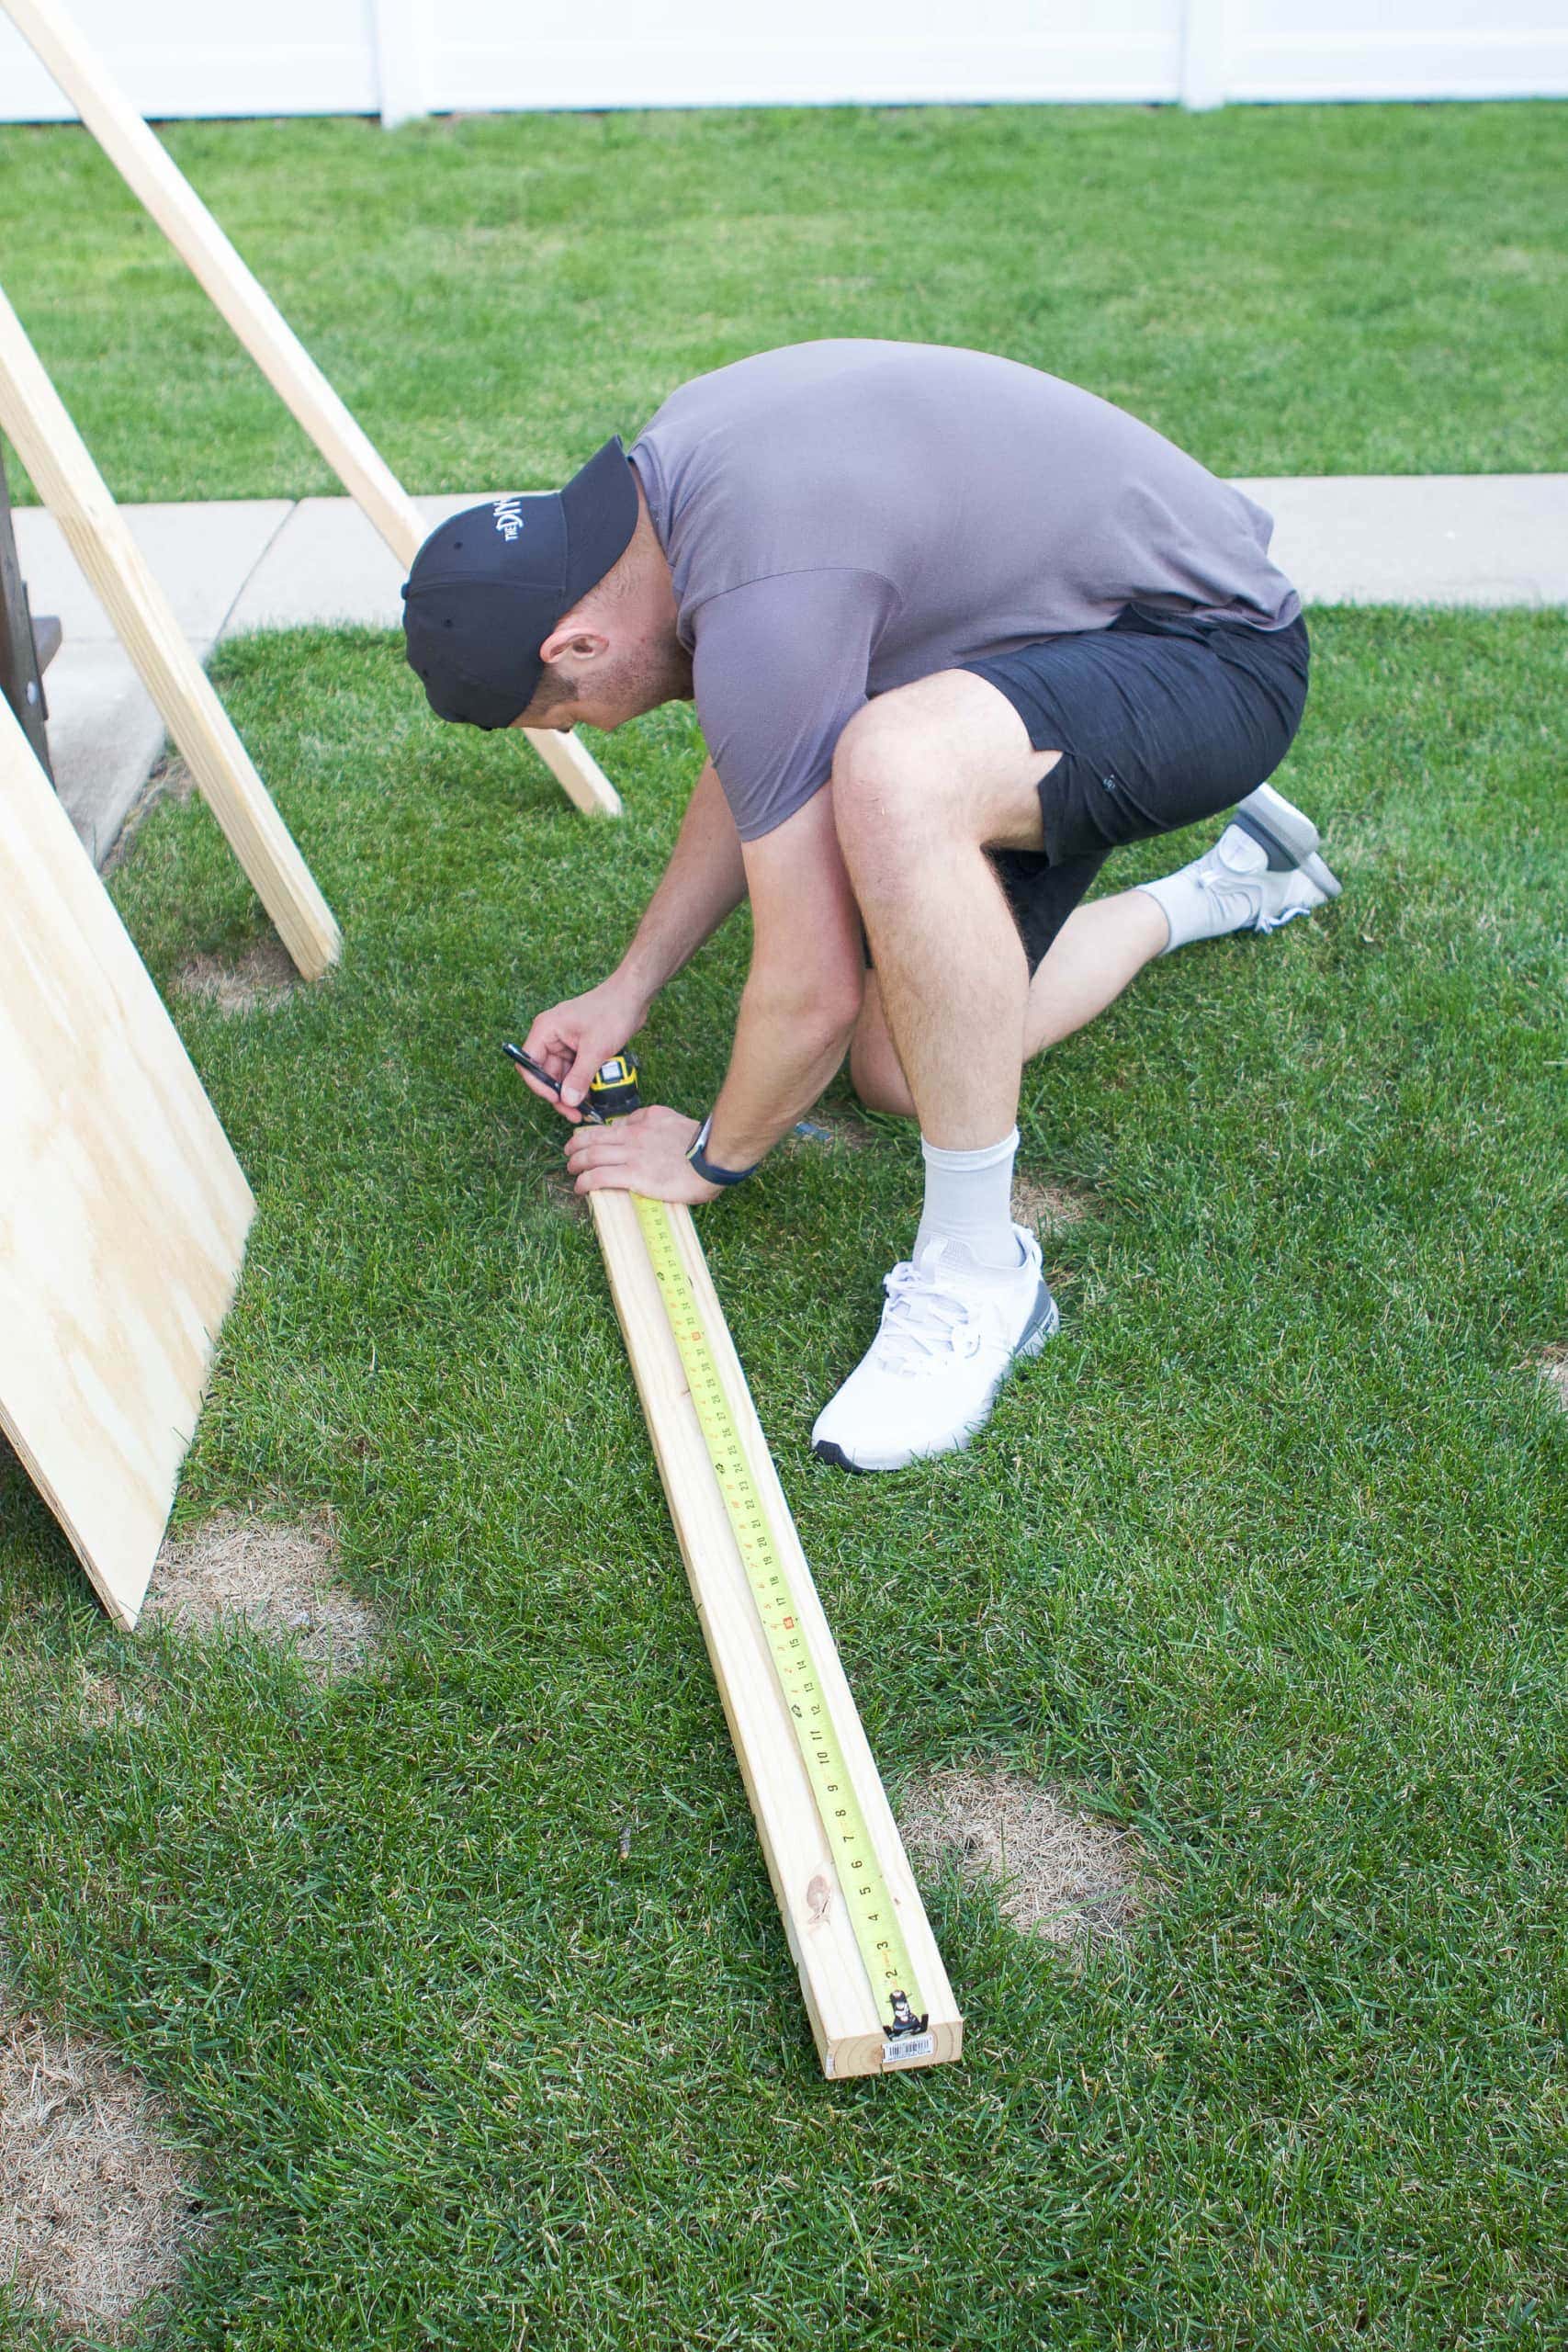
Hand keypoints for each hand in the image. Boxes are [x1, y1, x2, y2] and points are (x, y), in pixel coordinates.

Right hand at [519, 977, 647, 1121]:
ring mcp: (565, 1043)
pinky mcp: (578, 1048)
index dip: (539, 1086)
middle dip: (559, 1095)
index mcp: (545, 1030)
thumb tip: (567, 1101)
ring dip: (572, 1092)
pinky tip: (592, 1097)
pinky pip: (574, 1071)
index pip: (528, 1064)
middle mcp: (550, 1037)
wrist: (633, 996)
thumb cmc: (612, 1012)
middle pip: (545, 1074)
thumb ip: (580, 1076)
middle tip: (575, 1114)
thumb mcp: (595, 1048)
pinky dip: (582, 1084)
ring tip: (586, 1109)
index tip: (557, 1100)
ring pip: (561, 1076)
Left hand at [564, 1106, 720, 1204]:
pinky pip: (600, 1177)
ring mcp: (632, 1156)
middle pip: (592, 1139)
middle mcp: (632, 1136)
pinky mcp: (634, 1176)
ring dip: (576, 1165)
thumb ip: (650, 1120)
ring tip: (571, 1172)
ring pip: (591, 1157)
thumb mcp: (671, 1119)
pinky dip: (585, 1182)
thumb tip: (633, 1125)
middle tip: (568, 1155)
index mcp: (642, 1122)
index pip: (607, 1127)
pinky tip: (580, 1188)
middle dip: (575, 1148)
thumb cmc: (698, 1143)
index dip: (589, 1135)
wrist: (712, 1158)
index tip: (584, 1143)